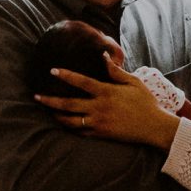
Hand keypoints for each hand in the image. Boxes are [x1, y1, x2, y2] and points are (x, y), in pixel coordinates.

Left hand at [36, 61, 180, 149]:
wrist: (154, 127)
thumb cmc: (145, 102)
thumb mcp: (134, 82)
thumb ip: (116, 71)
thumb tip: (103, 56)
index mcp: (106, 92)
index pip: (81, 82)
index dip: (65, 75)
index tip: (52, 71)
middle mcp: (99, 108)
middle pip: (68, 104)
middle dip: (50, 100)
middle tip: (36, 97)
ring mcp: (98, 123)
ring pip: (70, 120)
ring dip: (56, 115)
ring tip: (47, 111)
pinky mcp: (101, 134)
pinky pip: (80, 131)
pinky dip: (70, 127)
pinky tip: (63, 123)